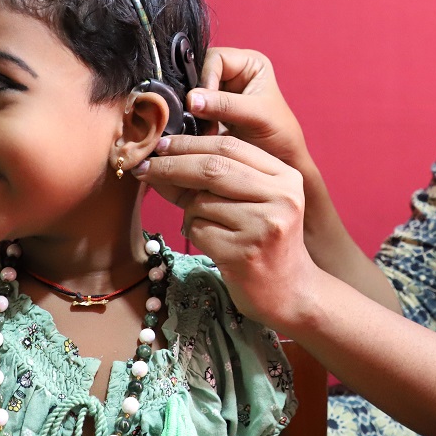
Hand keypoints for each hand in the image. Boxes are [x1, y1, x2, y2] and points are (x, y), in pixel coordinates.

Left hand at [134, 133, 318, 328]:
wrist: (290, 292)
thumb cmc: (265, 242)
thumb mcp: (253, 202)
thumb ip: (217, 178)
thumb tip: (160, 158)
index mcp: (286, 177)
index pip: (230, 146)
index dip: (191, 143)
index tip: (161, 143)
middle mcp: (281, 197)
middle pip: (213, 168)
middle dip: (172, 165)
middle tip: (144, 168)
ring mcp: (264, 225)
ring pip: (201, 201)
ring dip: (190, 210)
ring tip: (206, 224)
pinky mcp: (244, 253)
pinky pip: (198, 230)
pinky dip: (195, 233)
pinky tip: (215, 244)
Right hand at [189, 48, 309, 169]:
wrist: (282, 162)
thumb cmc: (281, 136)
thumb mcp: (257, 116)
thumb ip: (226, 105)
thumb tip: (192, 99)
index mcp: (250, 63)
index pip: (216, 58)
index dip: (206, 78)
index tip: (201, 103)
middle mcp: (235, 72)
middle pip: (200, 74)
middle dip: (198, 97)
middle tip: (200, 119)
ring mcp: (223, 92)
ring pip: (194, 93)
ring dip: (195, 111)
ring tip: (205, 130)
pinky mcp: (213, 111)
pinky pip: (193, 109)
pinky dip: (194, 121)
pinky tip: (203, 134)